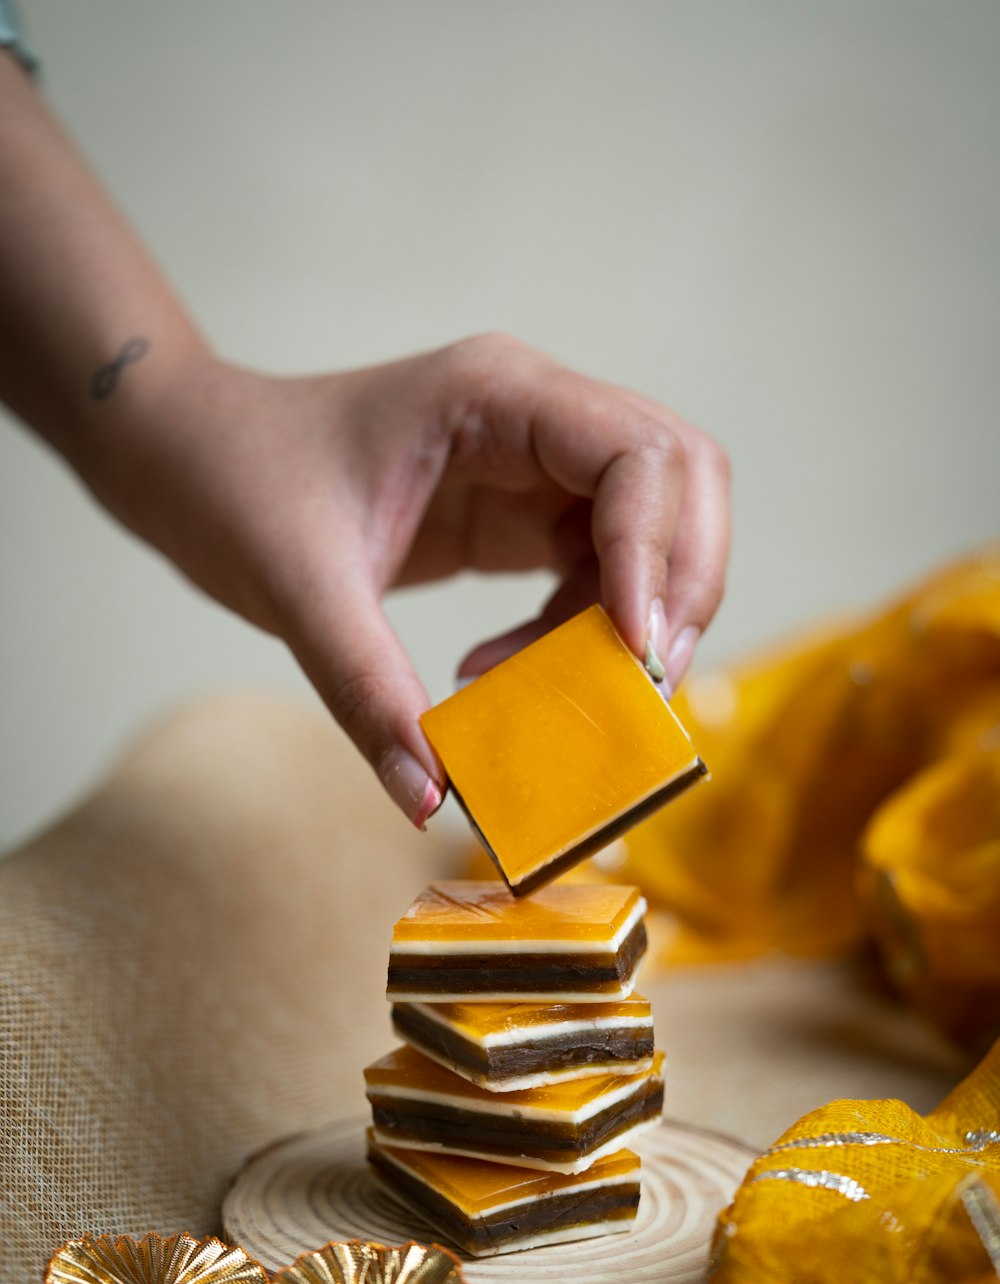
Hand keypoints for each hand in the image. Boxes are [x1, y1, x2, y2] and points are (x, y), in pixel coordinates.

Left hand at [94, 335, 729, 825]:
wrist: (190, 461)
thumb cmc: (236, 485)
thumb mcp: (297, 587)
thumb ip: (366, 689)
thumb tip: (428, 797)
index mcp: (496, 395)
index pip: (638, 455)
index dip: (658, 554)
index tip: (635, 653)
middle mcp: (534, 418)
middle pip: (679, 481)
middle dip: (682, 586)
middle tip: (647, 684)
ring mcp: (532, 466)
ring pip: (650, 533)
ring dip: (628, 622)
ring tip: (558, 694)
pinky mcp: (518, 515)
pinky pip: (593, 572)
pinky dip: (577, 634)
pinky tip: (503, 673)